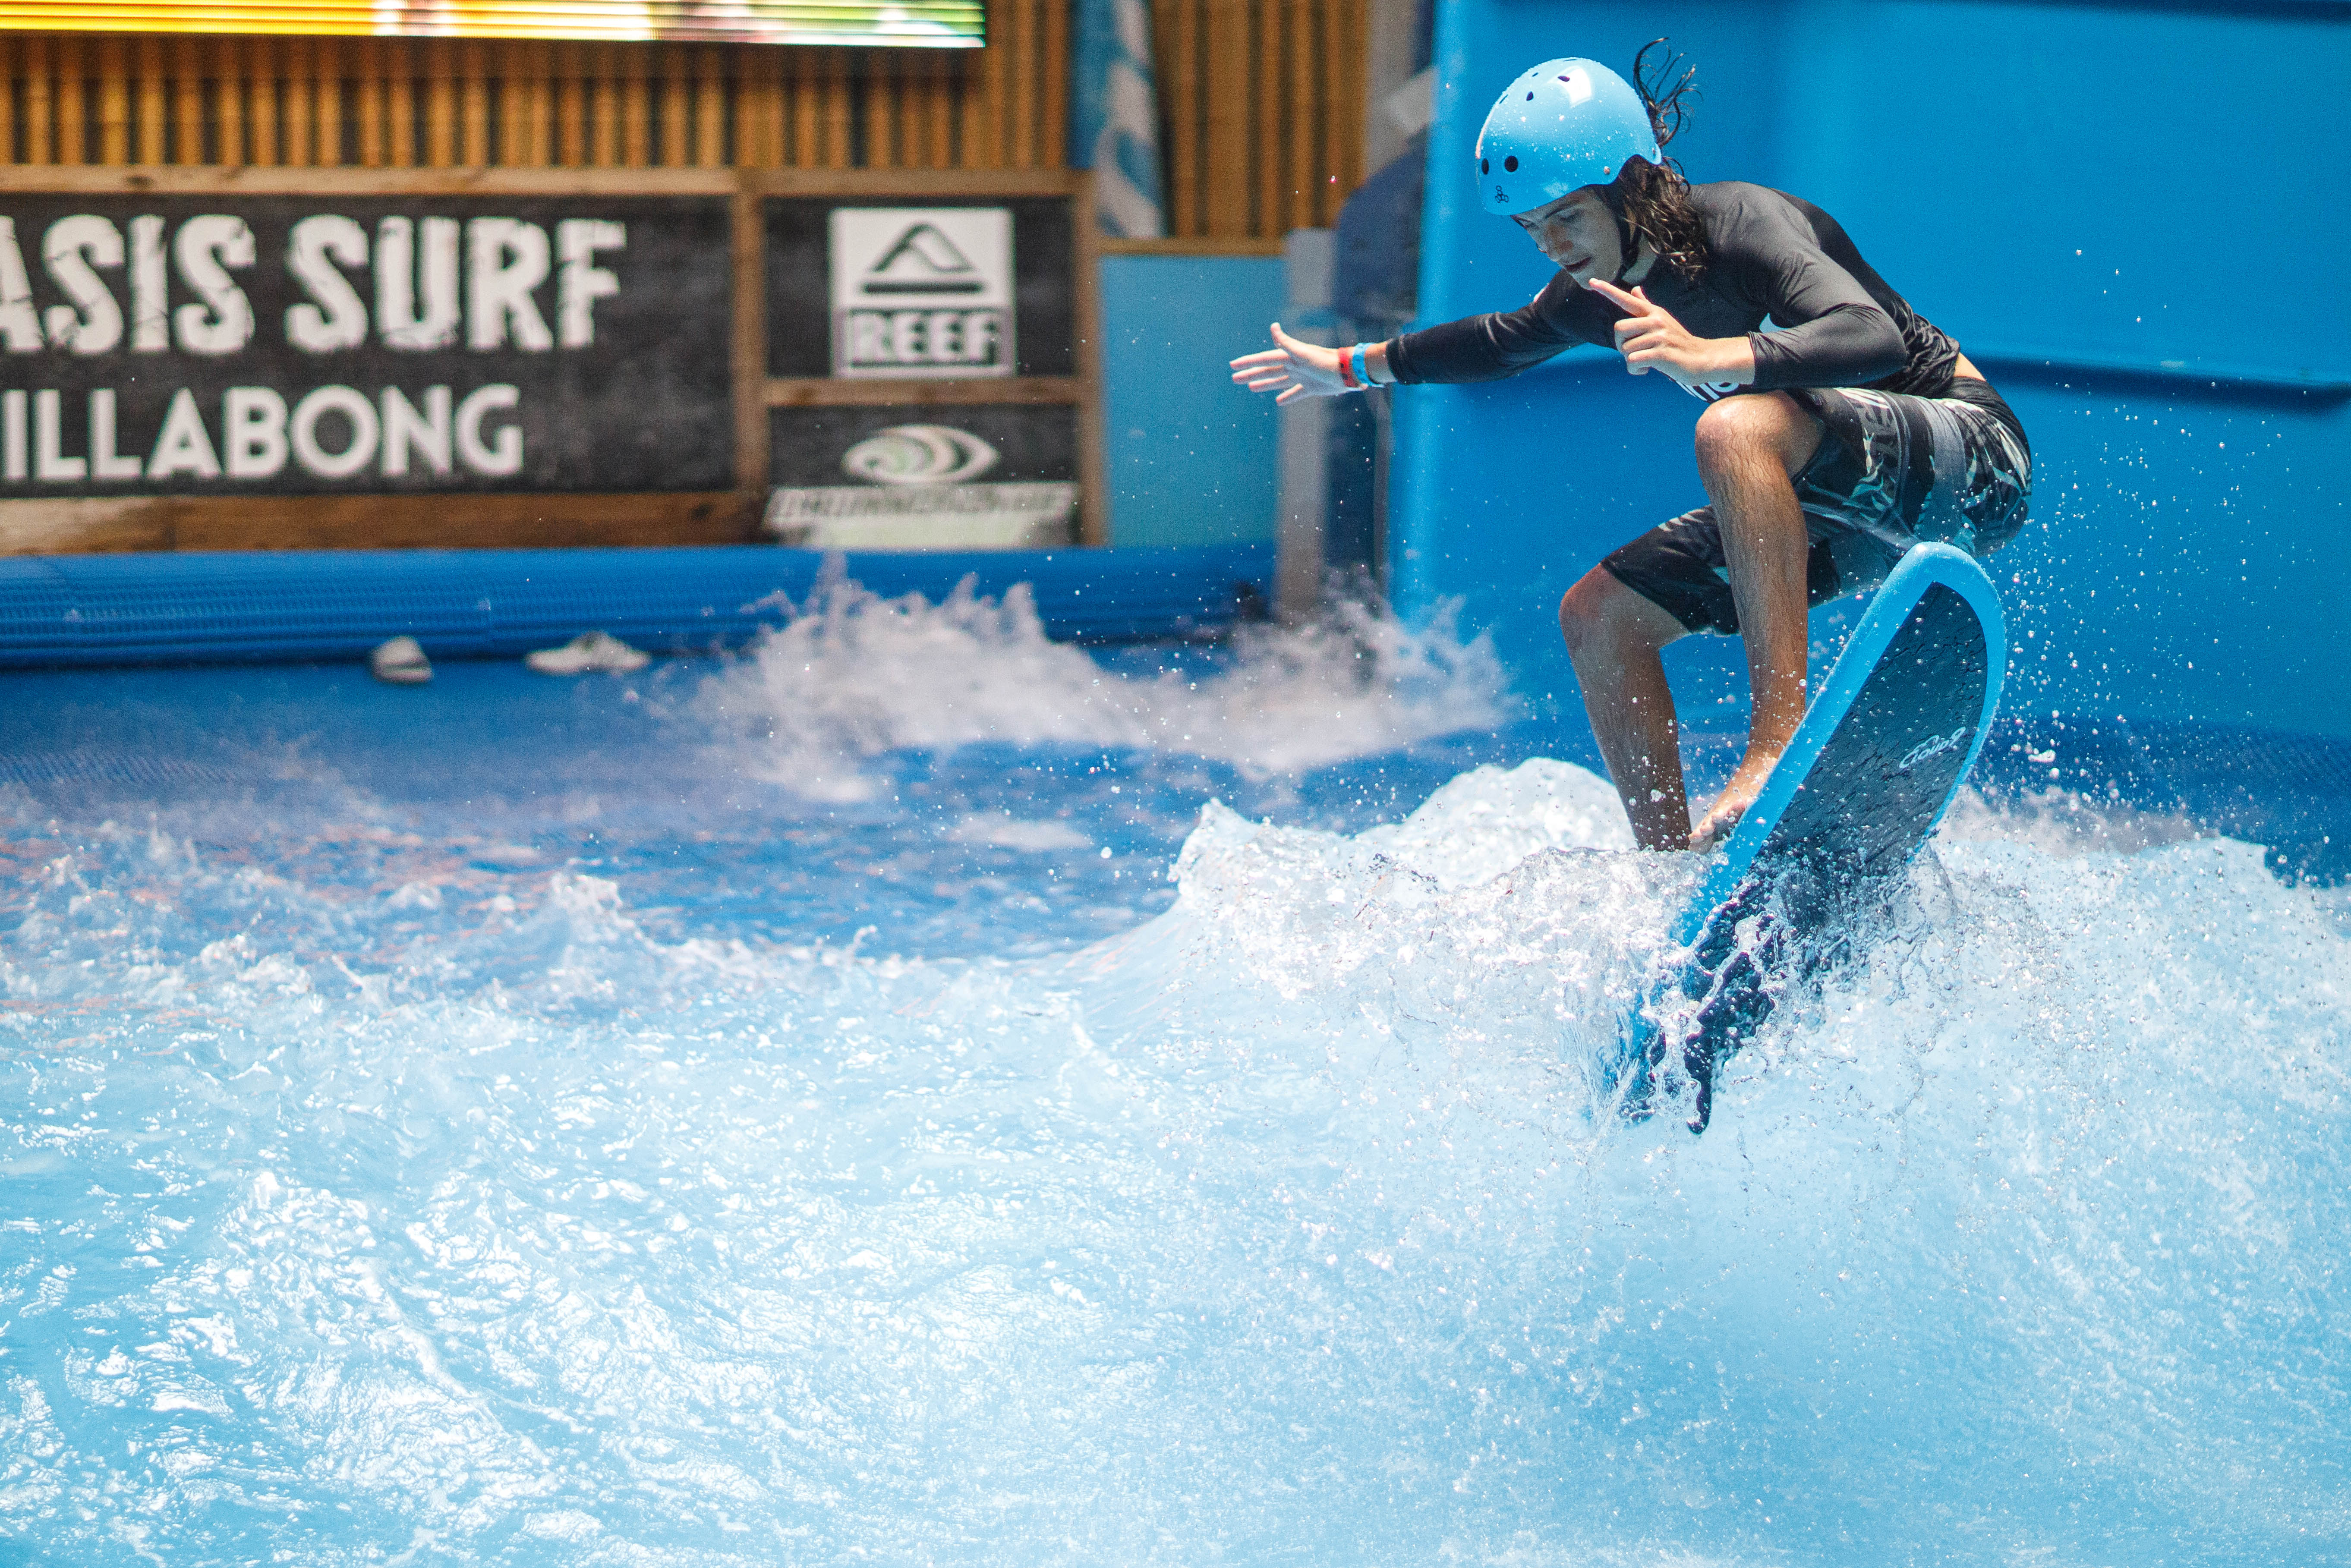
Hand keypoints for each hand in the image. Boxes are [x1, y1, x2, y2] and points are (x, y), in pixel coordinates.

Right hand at [1230, 322, 1348, 404]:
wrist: (1348, 373)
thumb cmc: (1325, 362)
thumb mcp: (1303, 353)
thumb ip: (1287, 343)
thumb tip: (1273, 327)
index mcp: (1290, 357)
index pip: (1264, 359)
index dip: (1248, 362)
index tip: (1233, 365)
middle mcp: (1294, 366)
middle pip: (1268, 371)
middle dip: (1251, 374)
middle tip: (1234, 379)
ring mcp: (1302, 377)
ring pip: (1278, 381)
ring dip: (1264, 384)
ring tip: (1250, 387)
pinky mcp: (1312, 388)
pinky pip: (1296, 394)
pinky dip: (1287, 398)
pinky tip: (1278, 402)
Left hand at [1587, 278, 1750, 391]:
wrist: (1702, 359)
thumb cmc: (1677, 342)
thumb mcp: (1662, 320)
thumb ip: (1646, 306)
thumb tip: (1635, 289)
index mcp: (1653, 313)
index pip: (1627, 299)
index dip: (1608, 291)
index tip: (1591, 281)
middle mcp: (1655, 320)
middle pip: (1619, 328)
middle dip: (1621, 345)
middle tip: (1635, 352)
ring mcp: (1659, 336)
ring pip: (1625, 349)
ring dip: (1631, 361)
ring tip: (1646, 361)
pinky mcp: (1661, 353)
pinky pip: (1632, 362)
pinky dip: (1635, 370)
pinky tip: (1646, 370)